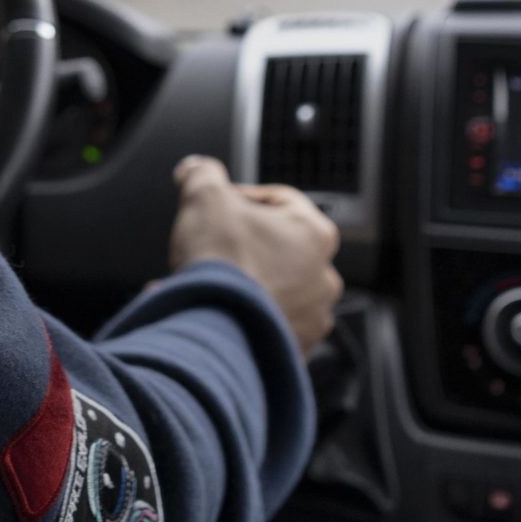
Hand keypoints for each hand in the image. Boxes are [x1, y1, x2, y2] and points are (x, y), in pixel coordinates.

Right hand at [168, 155, 342, 349]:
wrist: (214, 333)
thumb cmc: (221, 265)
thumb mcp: (204, 197)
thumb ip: (203, 174)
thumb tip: (197, 169)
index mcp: (315, 234)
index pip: (277, 200)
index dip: (239, 197)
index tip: (215, 206)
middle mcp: (323, 278)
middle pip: (275, 247)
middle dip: (240, 245)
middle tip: (209, 247)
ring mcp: (311, 319)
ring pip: (271, 289)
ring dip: (241, 285)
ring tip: (205, 285)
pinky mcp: (293, 352)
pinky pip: (265, 327)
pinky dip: (240, 319)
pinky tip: (209, 313)